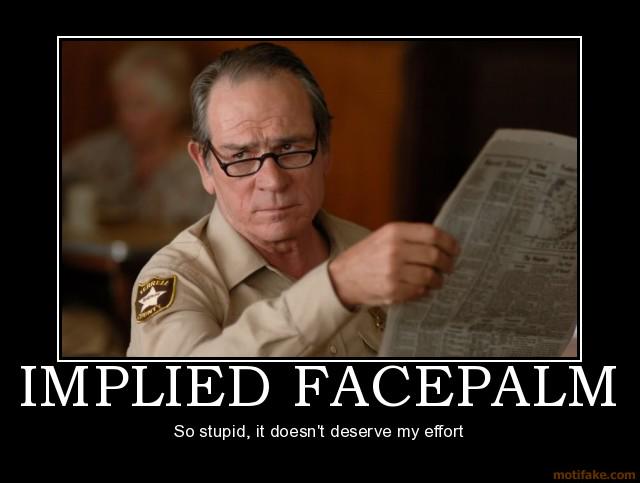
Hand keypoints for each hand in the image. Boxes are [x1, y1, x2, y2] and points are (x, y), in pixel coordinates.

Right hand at [328, 222, 459, 307]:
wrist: (343, 277)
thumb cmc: (367, 256)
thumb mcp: (384, 236)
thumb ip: (410, 236)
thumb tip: (442, 242)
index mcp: (394, 232)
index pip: (432, 234)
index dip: (449, 242)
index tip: (455, 249)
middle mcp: (395, 250)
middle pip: (434, 256)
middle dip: (447, 263)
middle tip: (449, 266)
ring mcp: (394, 272)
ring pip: (430, 275)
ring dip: (438, 279)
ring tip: (437, 280)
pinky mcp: (393, 290)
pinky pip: (420, 290)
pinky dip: (425, 290)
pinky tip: (423, 288)